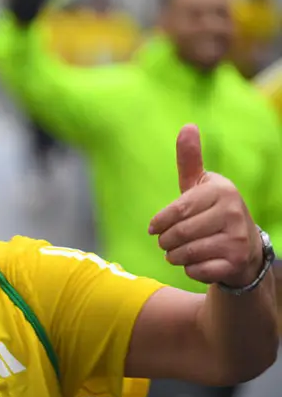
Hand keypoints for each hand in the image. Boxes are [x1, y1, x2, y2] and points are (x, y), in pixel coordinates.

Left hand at [149, 124, 262, 287]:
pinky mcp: (236, 262)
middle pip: (178, 234)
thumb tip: (188, 126)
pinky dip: (189, 270)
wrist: (243, 247)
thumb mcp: (200, 186)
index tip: (153, 228)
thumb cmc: (212, 213)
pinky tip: (196, 263)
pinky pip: (196, 270)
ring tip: (177, 253)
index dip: (159, 222)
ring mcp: (237, 239)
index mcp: (222, 190)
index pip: (177, 210)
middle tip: (166, 242)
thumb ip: (190, 160)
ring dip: (174, 256)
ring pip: (185, 253)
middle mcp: (234, 212)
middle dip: (165, 242)